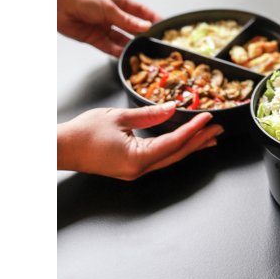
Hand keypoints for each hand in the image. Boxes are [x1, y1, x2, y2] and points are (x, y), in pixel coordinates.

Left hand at [57, 0, 160, 56]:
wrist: (56, 5)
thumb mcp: (108, 7)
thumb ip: (126, 19)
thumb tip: (145, 26)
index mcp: (119, 1)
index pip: (140, 11)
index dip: (152, 18)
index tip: (163, 26)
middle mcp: (113, 15)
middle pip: (132, 27)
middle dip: (143, 35)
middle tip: (154, 43)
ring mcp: (104, 27)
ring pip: (122, 39)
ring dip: (130, 45)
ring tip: (142, 52)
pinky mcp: (95, 38)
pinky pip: (109, 47)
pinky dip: (118, 52)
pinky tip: (126, 56)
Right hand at [57, 103, 222, 179]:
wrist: (62, 148)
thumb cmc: (83, 133)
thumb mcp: (118, 117)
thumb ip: (149, 113)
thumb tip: (171, 108)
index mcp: (137, 158)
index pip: (174, 143)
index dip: (193, 130)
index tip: (208, 118)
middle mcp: (139, 169)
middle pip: (177, 154)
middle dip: (199, 141)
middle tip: (217, 130)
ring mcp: (135, 170)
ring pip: (170, 158)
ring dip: (190, 146)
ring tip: (208, 137)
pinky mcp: (130, 167)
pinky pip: (159, 158)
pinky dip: (174, 148)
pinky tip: (183, 141)